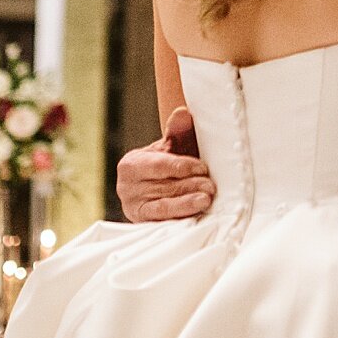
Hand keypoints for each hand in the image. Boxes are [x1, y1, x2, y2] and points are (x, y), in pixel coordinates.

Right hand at [116, 108, 218, 222]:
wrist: (157, 190)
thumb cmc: (168, 165)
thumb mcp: (172, 148)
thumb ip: (177, 132)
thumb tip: (183, 112)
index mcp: (131, 164)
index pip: (159, 165)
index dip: (182, 166)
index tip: (203, 168)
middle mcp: (126, 188)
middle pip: (163, 186)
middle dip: (189, 186)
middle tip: (210, 187)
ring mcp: (133, 208)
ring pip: (164, 205)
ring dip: (187, 203)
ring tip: (206, 200)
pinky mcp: (142, 225)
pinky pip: (162, 221)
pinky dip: (179, 218)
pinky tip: (195, 215)